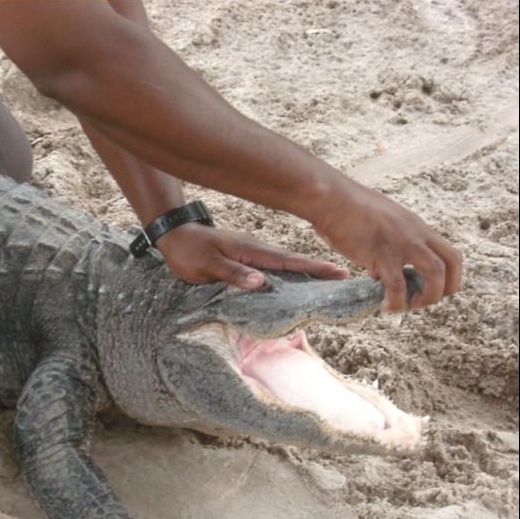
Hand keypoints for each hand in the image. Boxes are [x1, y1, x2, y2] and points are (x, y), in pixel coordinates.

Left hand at [155, 223, 348, 288]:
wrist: (174, 236)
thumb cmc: (188, 251)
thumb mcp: (206, 264)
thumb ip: (232, 273)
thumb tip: (262, 282)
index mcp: (249, 251)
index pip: (286, 261)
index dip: (312, 267)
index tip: (337, 271)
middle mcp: (255, 250)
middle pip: (292, 261)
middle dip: (318, 269)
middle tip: (344, 276)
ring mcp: (251, 253)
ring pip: (284, 264)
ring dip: (306, 271)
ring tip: (329, 280)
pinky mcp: (245, 258)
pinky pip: (272, 267)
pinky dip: (289, 272)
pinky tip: (296, 281)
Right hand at [313, 186, 461, 311]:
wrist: (330, 198)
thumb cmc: (345, 210)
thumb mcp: (377, 226)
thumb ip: (384, 248)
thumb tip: (377, 273)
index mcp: (416, 227)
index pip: (449, 253)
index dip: (448, 277)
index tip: (427, 288)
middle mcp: (416, 234)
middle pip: (452, 263)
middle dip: (446, 289)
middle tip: (423, 300)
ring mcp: (401, 243)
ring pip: (435, 274)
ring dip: (428, 297)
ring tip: (408, 306)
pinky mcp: (382, 253)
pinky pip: (398, 285)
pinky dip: (395, 302)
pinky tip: (385, 306)